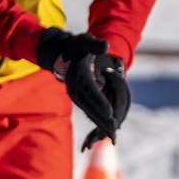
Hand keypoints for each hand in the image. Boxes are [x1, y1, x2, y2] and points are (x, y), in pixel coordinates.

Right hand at [37, 29, 130, 150]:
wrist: (63, 55)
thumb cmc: (78, 47)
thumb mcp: (85, 41)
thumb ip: (94, 45)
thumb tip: (105, 46)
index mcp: (79, 75)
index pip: (90, 90)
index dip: (100, 102)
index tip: (109, 114)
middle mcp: (75, 89)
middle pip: (91, 106)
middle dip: (103, 119)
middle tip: (115, 130)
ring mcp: (77, 96)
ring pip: (90, 112)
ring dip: (101, 124)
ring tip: (114, 136)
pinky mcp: (80, 99)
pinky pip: (90, 112)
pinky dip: (98, 122)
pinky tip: (108, 131)